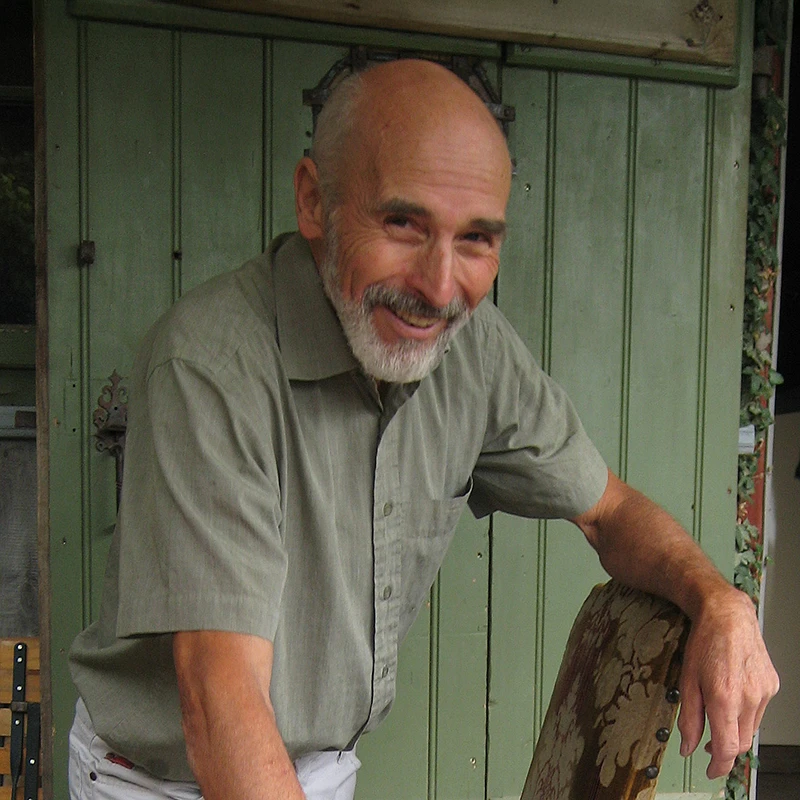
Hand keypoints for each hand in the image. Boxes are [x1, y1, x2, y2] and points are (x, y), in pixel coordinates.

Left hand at [676, 586, 778, 777]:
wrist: (727, 615)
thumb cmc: (704, 642)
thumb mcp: (686, 680)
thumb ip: (688, 717)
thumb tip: (687, 747)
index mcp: (724, 698)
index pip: (728, 749)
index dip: (719, 766)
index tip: (710, 770)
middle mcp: (749, 698)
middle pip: (740, 742)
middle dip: (725, 748)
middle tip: (708, 745)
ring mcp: (764, 692)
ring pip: (751, 727)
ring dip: (735, 728)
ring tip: (718, 709)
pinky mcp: (772, 686)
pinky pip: (759, 710)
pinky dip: (745, 711)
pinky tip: (733, 693)